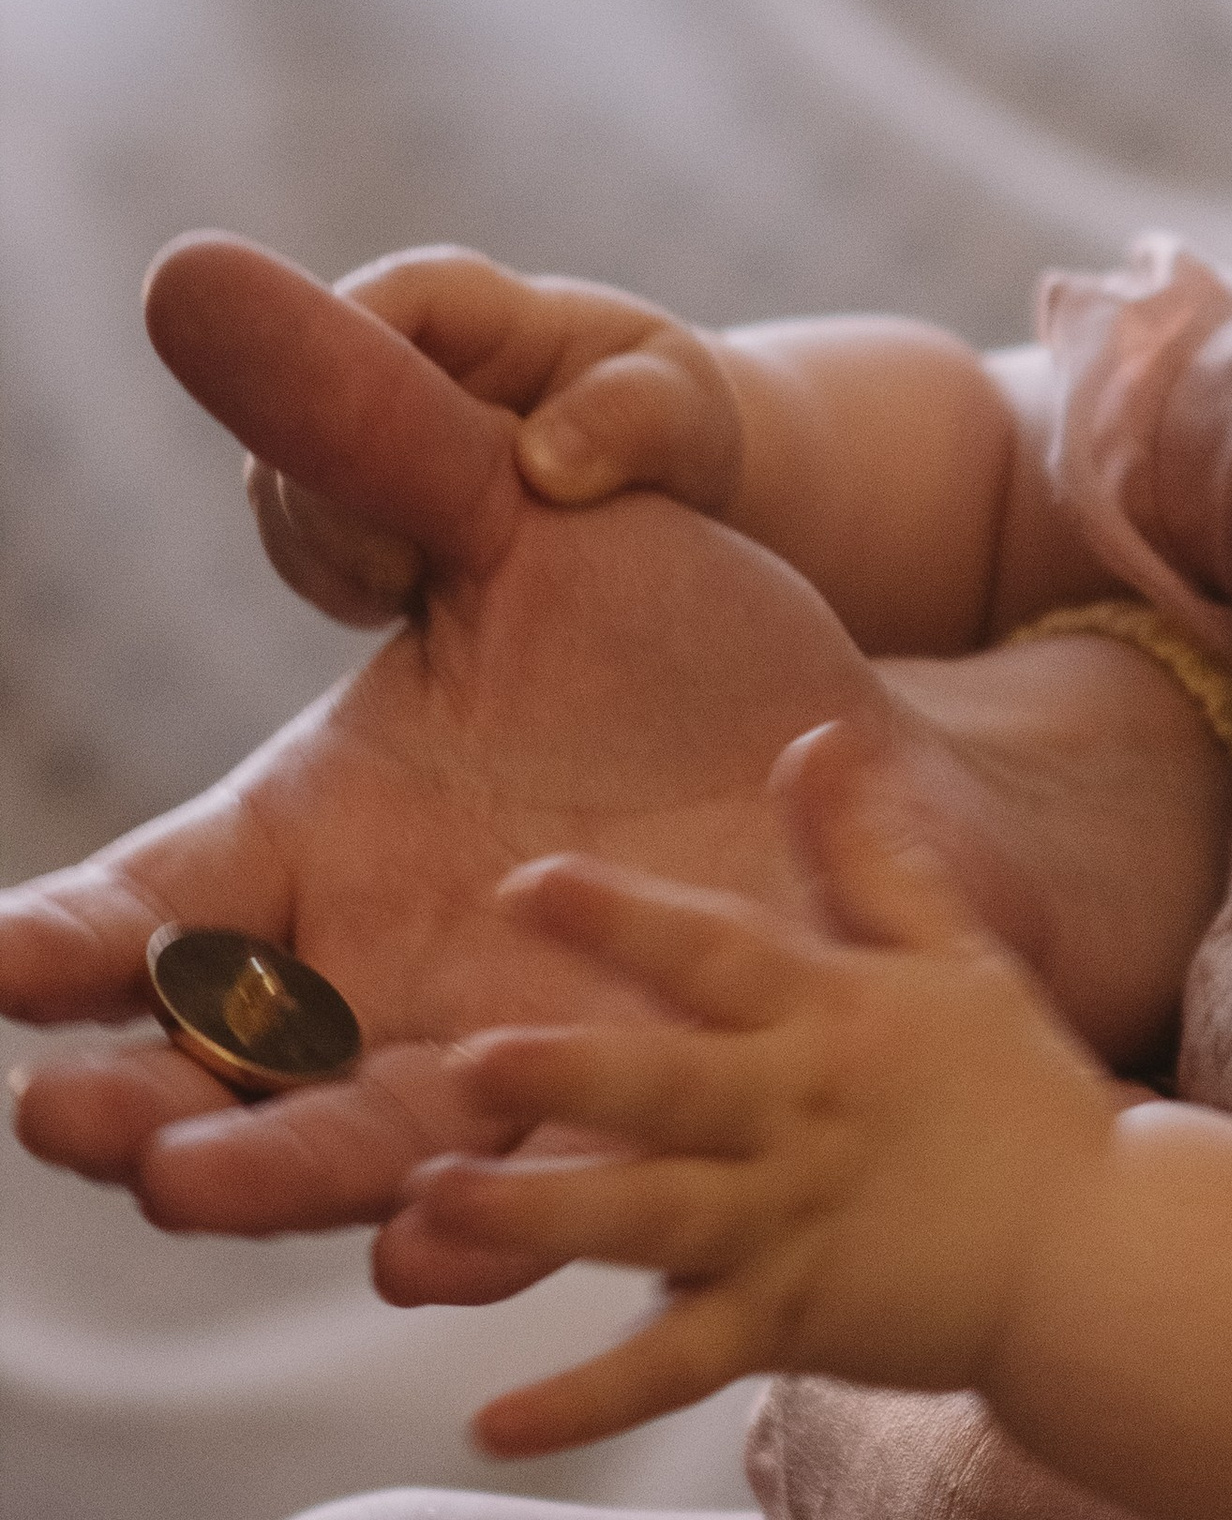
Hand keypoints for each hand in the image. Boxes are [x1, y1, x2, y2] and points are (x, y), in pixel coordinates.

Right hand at [1, 239, 910, 1255]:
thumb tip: (190, 269)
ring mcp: (496, 1068)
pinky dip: (480, 1232)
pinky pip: (540, 1204)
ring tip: (192, 1189)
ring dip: (271, 1177)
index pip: (150, 907)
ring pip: (351, 1150)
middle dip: (132, 1092)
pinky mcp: (632, 1130)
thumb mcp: (525, 520)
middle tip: (61, 1112)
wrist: (863, 764)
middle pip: (215, 1060)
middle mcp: (378, 978)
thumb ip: (367, 424)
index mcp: (315, 843)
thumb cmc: (668, 639)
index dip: (65, 941)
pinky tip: (432, 1250)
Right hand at [235, 240, 744, 624]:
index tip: (391, 469)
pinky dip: (343, 591)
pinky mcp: (342, 515)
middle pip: (294, 405)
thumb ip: (632, 418)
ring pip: (281, 489)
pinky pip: (304, 555)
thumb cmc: (669, 427)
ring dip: (330, 552)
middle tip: (404, 568)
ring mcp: (349, 437)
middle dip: (330, 490)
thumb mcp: (683, 410)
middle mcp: (383, 358)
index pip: (378, 305)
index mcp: (464, 304)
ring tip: (414, 597)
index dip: (353, 375)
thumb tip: (543, 463)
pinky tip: (412, 619)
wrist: (654, 499)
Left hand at [394, 775, 1121, 1451]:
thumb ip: (870, 852)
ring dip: (543, 1217)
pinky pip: (673, 1371)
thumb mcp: (955, 955)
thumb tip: (815, 731)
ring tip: (435, 1207)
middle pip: (673, 1090)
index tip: (526, 883)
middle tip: (465, 1060)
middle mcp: (800, 1119)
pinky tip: (489, 1423)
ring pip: (652, 1221)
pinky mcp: (788, 1324)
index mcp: (832, 1019)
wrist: (1103, 1255)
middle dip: (573, 1074)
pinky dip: (585, 1404)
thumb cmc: (1017, 1093)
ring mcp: (790, 1228)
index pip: (722, 956)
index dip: (628, 920)